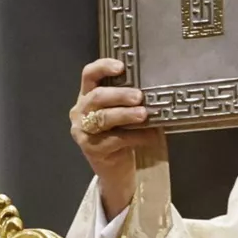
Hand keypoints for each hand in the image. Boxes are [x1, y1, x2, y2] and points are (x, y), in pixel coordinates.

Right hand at [70, 59, 158, 217]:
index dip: (103, 67)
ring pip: (102, 118)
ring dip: (125, 115)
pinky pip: (114, 140)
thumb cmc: (121, 135)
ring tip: (144, 114)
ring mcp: (83, 131)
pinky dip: (135, 137)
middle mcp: (80, 111)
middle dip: (119, 95)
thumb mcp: (123, 115)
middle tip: (139, 97)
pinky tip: (150, 136)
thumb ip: (130, 102)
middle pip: (96, 97)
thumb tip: (156, 91)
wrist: (115, 170)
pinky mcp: (91, 149)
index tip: (121, 67)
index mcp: (87, 96)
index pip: (89, 75)